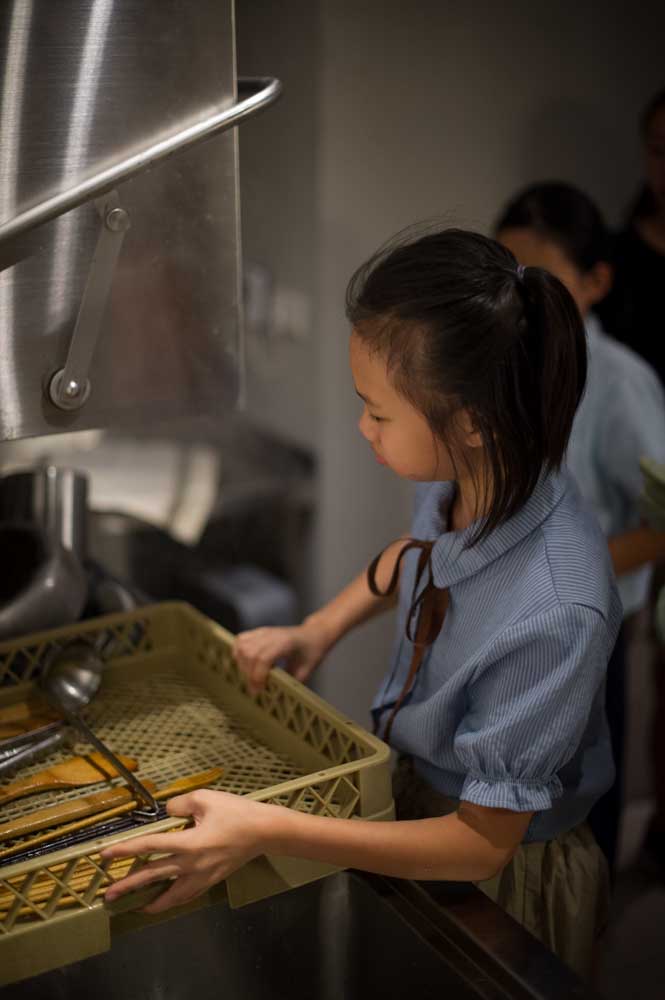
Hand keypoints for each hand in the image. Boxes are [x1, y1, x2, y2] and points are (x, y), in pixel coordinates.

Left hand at [101, 789, 274, 914]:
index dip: (125, 850)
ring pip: (170, 895)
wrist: (264, 832)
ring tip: (135, 907)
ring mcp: (201, 876)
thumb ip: (180, 803)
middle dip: (128, 886)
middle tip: (108, 895)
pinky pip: (187, 894)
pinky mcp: (211, 880)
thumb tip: (167, 812)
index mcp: (188, 843)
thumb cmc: (236, 812)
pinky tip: (166, 900)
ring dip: (151, 901)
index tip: (104, 855)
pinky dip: (173, 899)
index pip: (149, 847)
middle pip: (153, 876)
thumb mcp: (206, 798)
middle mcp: (191, 865)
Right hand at [233, 618, 332, 694]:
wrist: (314, 634)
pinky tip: (244, 664)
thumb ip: (290, 682)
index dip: (257, 676)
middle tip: (254, 688)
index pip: (263, 658)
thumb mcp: (306, 670)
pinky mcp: (258, 632)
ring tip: (250, 676)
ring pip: (241, 645)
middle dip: (248, 673)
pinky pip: (240, 640)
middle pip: (249, 652)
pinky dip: (237, 653)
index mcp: (286, 643)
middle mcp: (272, 634)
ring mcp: (264, 631)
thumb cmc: (312, 652)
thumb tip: (273, 696)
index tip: (257, 691)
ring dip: (241, 664)